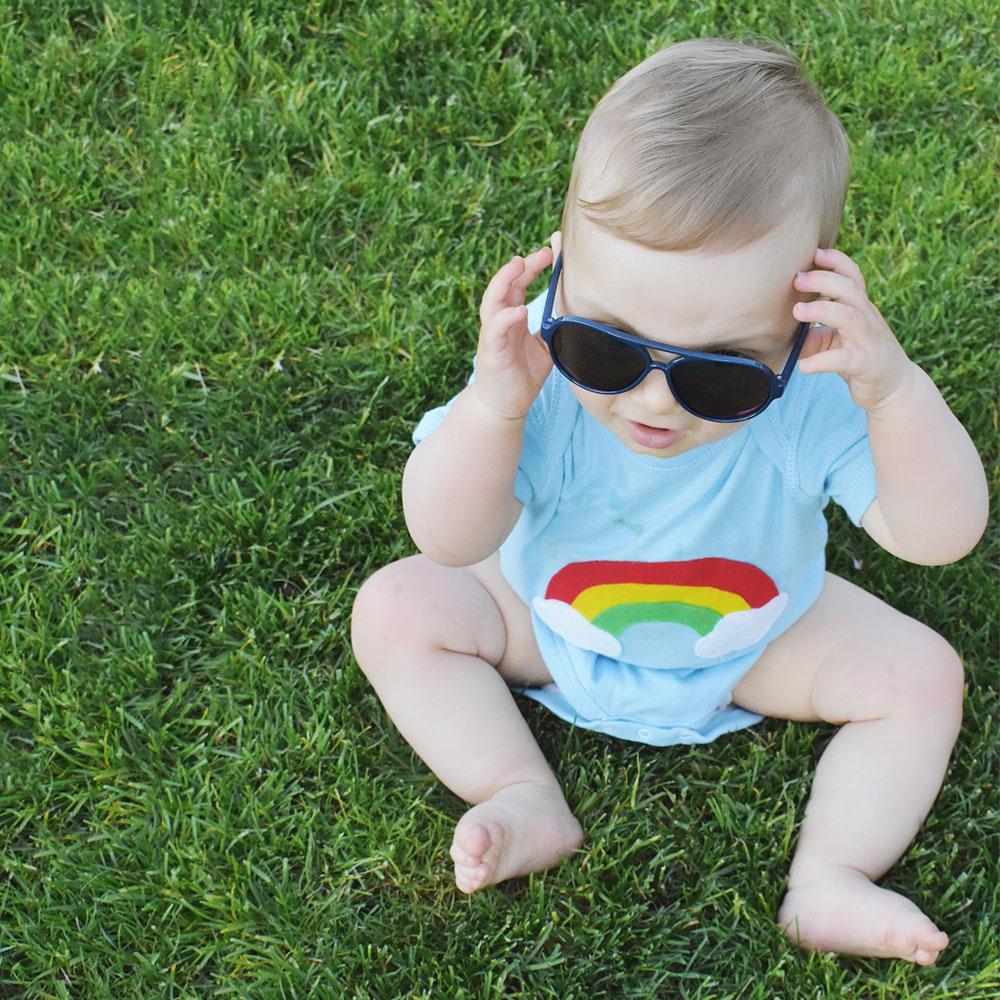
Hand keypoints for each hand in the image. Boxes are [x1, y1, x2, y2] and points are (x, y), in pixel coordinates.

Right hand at [473, 243, 554, 420]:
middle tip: (540, 253)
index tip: (550, 254)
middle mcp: (499, 322)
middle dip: (521, 266)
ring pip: (492, 301)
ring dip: (504, 281)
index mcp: (511, 318)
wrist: (505, 405)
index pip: (518, 285)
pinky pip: (494, 330)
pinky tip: (518, 310)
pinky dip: (505, 318)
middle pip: (505, 285)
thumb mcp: (545, 347)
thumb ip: (555, 328)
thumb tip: (577, 312)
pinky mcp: (491, 352)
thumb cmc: (523, 375)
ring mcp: (493, 336)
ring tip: (518, 266)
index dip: (531, 268)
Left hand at [792, 248, 917, 412]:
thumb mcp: (837, 341)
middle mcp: (867, 319)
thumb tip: (780, 328)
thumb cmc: (862, 358)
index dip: (836, 262)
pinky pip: (844, 360)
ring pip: (850, 318)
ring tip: (797, 312)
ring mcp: (869, 341)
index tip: (814, 253)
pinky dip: (822, 361)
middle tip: (797, 279)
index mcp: (861, 309)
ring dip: (822, 311)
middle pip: (850, 290)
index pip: (852, 277)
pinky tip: (804, 366)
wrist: (896, 387)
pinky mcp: (867, 365)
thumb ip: (813, 332)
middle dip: (823, 280)